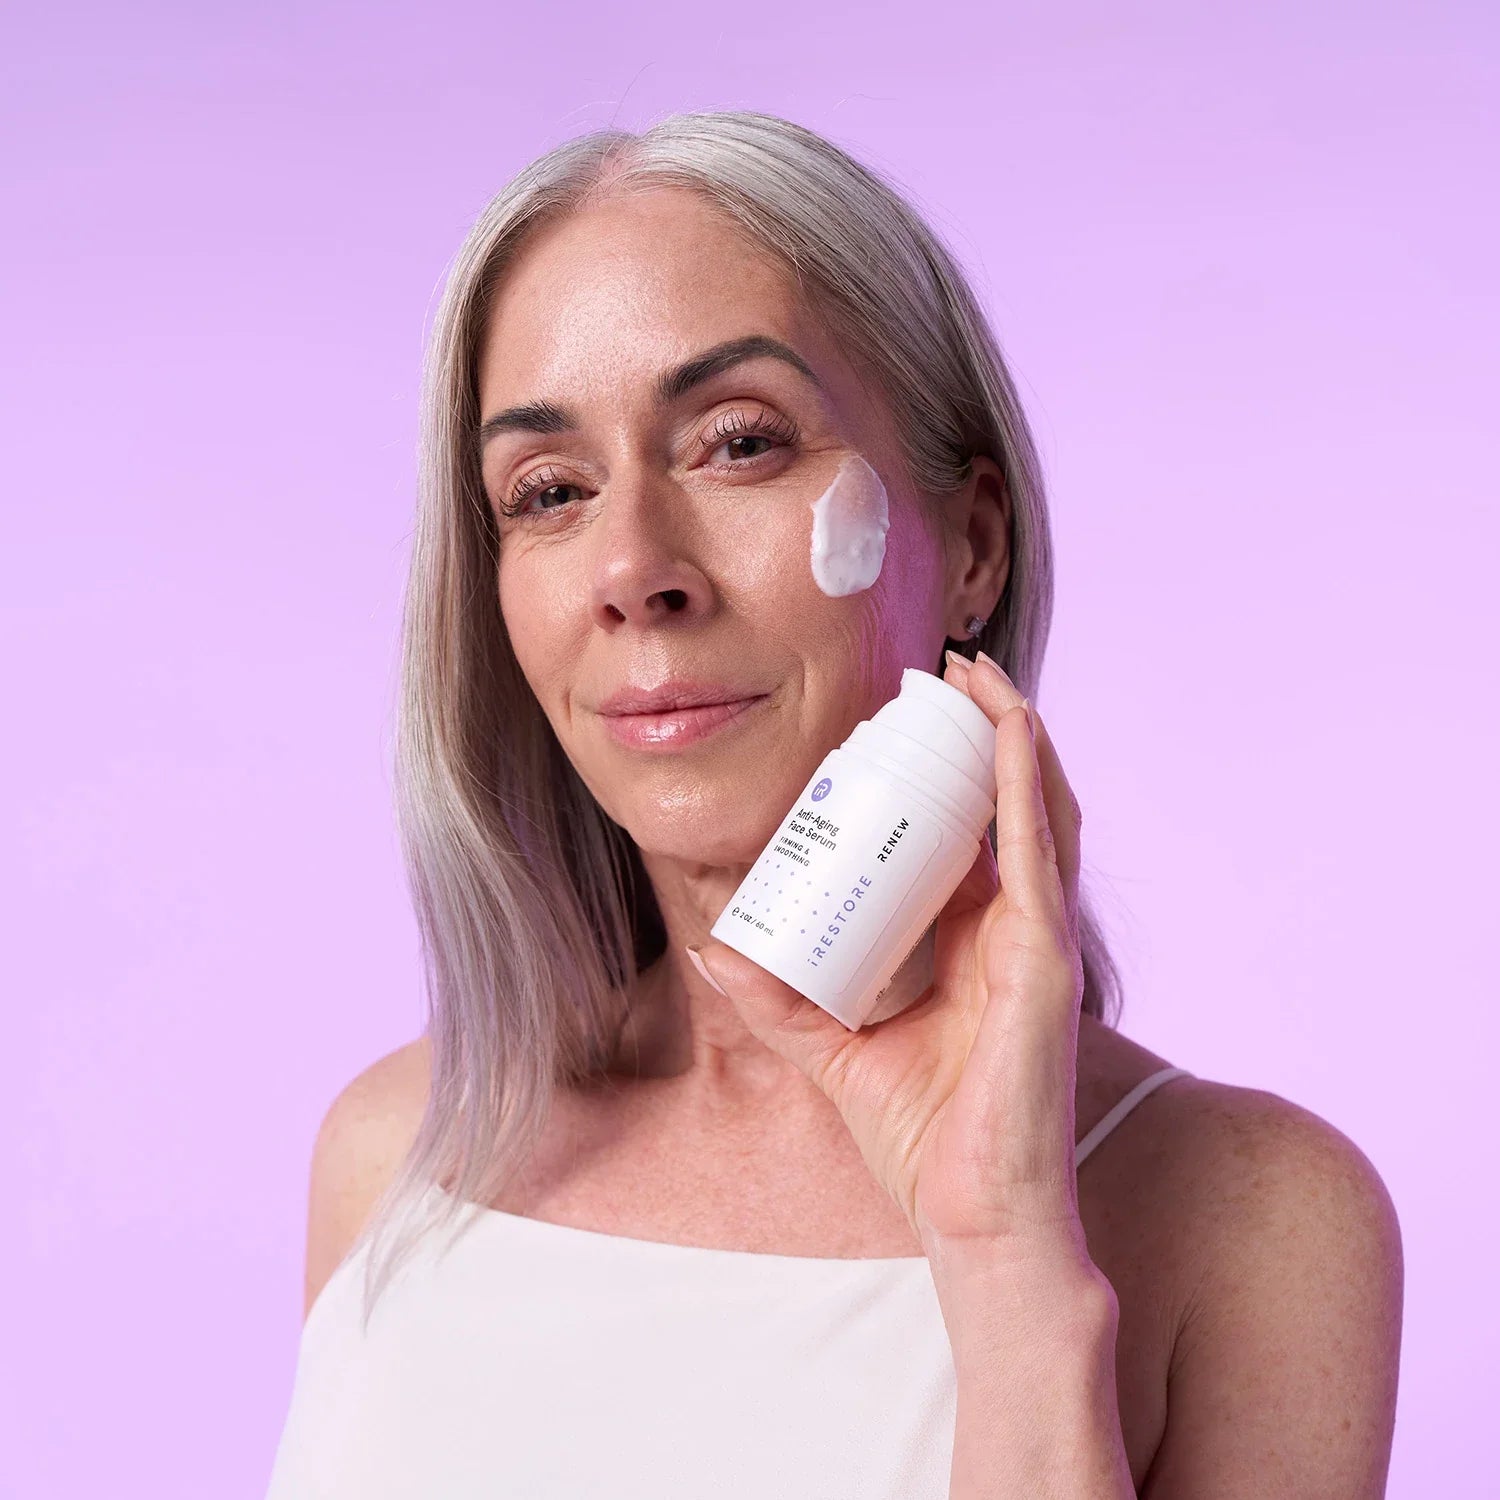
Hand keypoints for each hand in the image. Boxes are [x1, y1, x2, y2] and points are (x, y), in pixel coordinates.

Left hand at [688, 651, 1089, 1264]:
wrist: (969, 1213)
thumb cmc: (919, 1133)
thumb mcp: (828, 1047)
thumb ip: (776, 999)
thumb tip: (714, 943)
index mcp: (974, 940)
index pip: (965, 832)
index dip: (944, 768)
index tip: (895, 718)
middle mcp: (1014, 926)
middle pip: (1007, 803)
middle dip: (982, 729)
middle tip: (938, 671)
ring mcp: (1038, 938)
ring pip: (1038, 809)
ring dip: (1014, 733)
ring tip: (977, 674)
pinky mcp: (1047, 959)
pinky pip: (1041, 853)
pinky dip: (1029, 785)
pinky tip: (1011, 732)